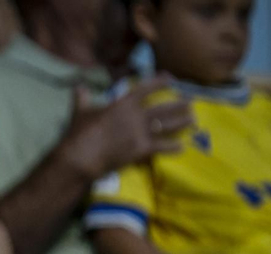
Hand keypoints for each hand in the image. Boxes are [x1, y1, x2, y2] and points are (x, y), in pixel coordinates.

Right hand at [58, 76, 193, 179]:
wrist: (82, 156)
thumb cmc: (80, 132)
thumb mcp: (81, 112)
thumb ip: (83, 98)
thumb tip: (78, 86)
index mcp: (124, 104)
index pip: (146, 89)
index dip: (160, 82)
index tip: (170, 79)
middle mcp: (137, 116)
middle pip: (163, 108)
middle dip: (178, 105)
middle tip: (190, 103)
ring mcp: (141, 133)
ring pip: (167, 126)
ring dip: (181, 123)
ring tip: (193, 120)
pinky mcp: (141, 149)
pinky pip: (161, 146)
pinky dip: (172, 147)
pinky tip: (181, 147)